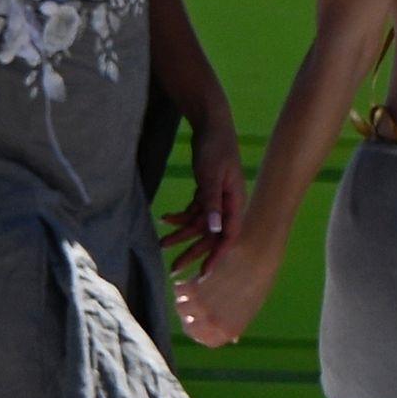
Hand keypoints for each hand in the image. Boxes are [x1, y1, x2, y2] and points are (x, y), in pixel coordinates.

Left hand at [159, 114, 245, 277]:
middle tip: (175, 269)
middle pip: (211, 235)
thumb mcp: (210, 175)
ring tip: (162, 245)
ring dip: (181, 235)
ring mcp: (217, 199)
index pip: (228, 235)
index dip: (217, 256)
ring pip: (199, 225)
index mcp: (235, 202)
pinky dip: (180, 216)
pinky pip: (194, 211)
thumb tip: (215, 230)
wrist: (211, 124)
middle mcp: (228, 204)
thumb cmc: (215, 147)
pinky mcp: (206, 192)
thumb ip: (212, 202)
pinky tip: (164, 218)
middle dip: (193, 252)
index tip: (203, 273)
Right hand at [173, 234, 276, 346]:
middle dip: (189, 314)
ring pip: (180, 306)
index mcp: (228, 332)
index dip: (199, 328)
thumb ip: (237, 325)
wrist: (255, 257)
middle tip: (195, 301)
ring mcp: (201, 308)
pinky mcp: (193, 290)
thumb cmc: (257, 282)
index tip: (199, 318)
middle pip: (188, 326)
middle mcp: (213, 324)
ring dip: (185, 297)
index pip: (203, 339)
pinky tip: (194, 278)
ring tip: (197, 286)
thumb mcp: (250, 311)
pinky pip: (178, 290)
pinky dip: (183, 284)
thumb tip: (234, 341)